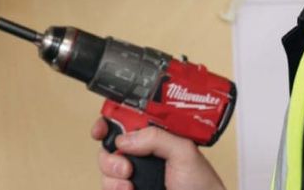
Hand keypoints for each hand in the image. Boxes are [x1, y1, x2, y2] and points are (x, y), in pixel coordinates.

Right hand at [92, 119, 226, 189]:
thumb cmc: (201, 185)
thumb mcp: (184, 152)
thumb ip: (156, 137)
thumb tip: (126, 138)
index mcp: (156, 137)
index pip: (127, 121)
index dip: (110, 121)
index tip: (101, 129)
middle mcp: (143, 154)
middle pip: (110, 145)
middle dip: (110, 154)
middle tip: (126, 165)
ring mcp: (135, 174)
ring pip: (106, 168)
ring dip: (113, 174)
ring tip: (129, 183)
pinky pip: (109, 186)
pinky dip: (114, 188)